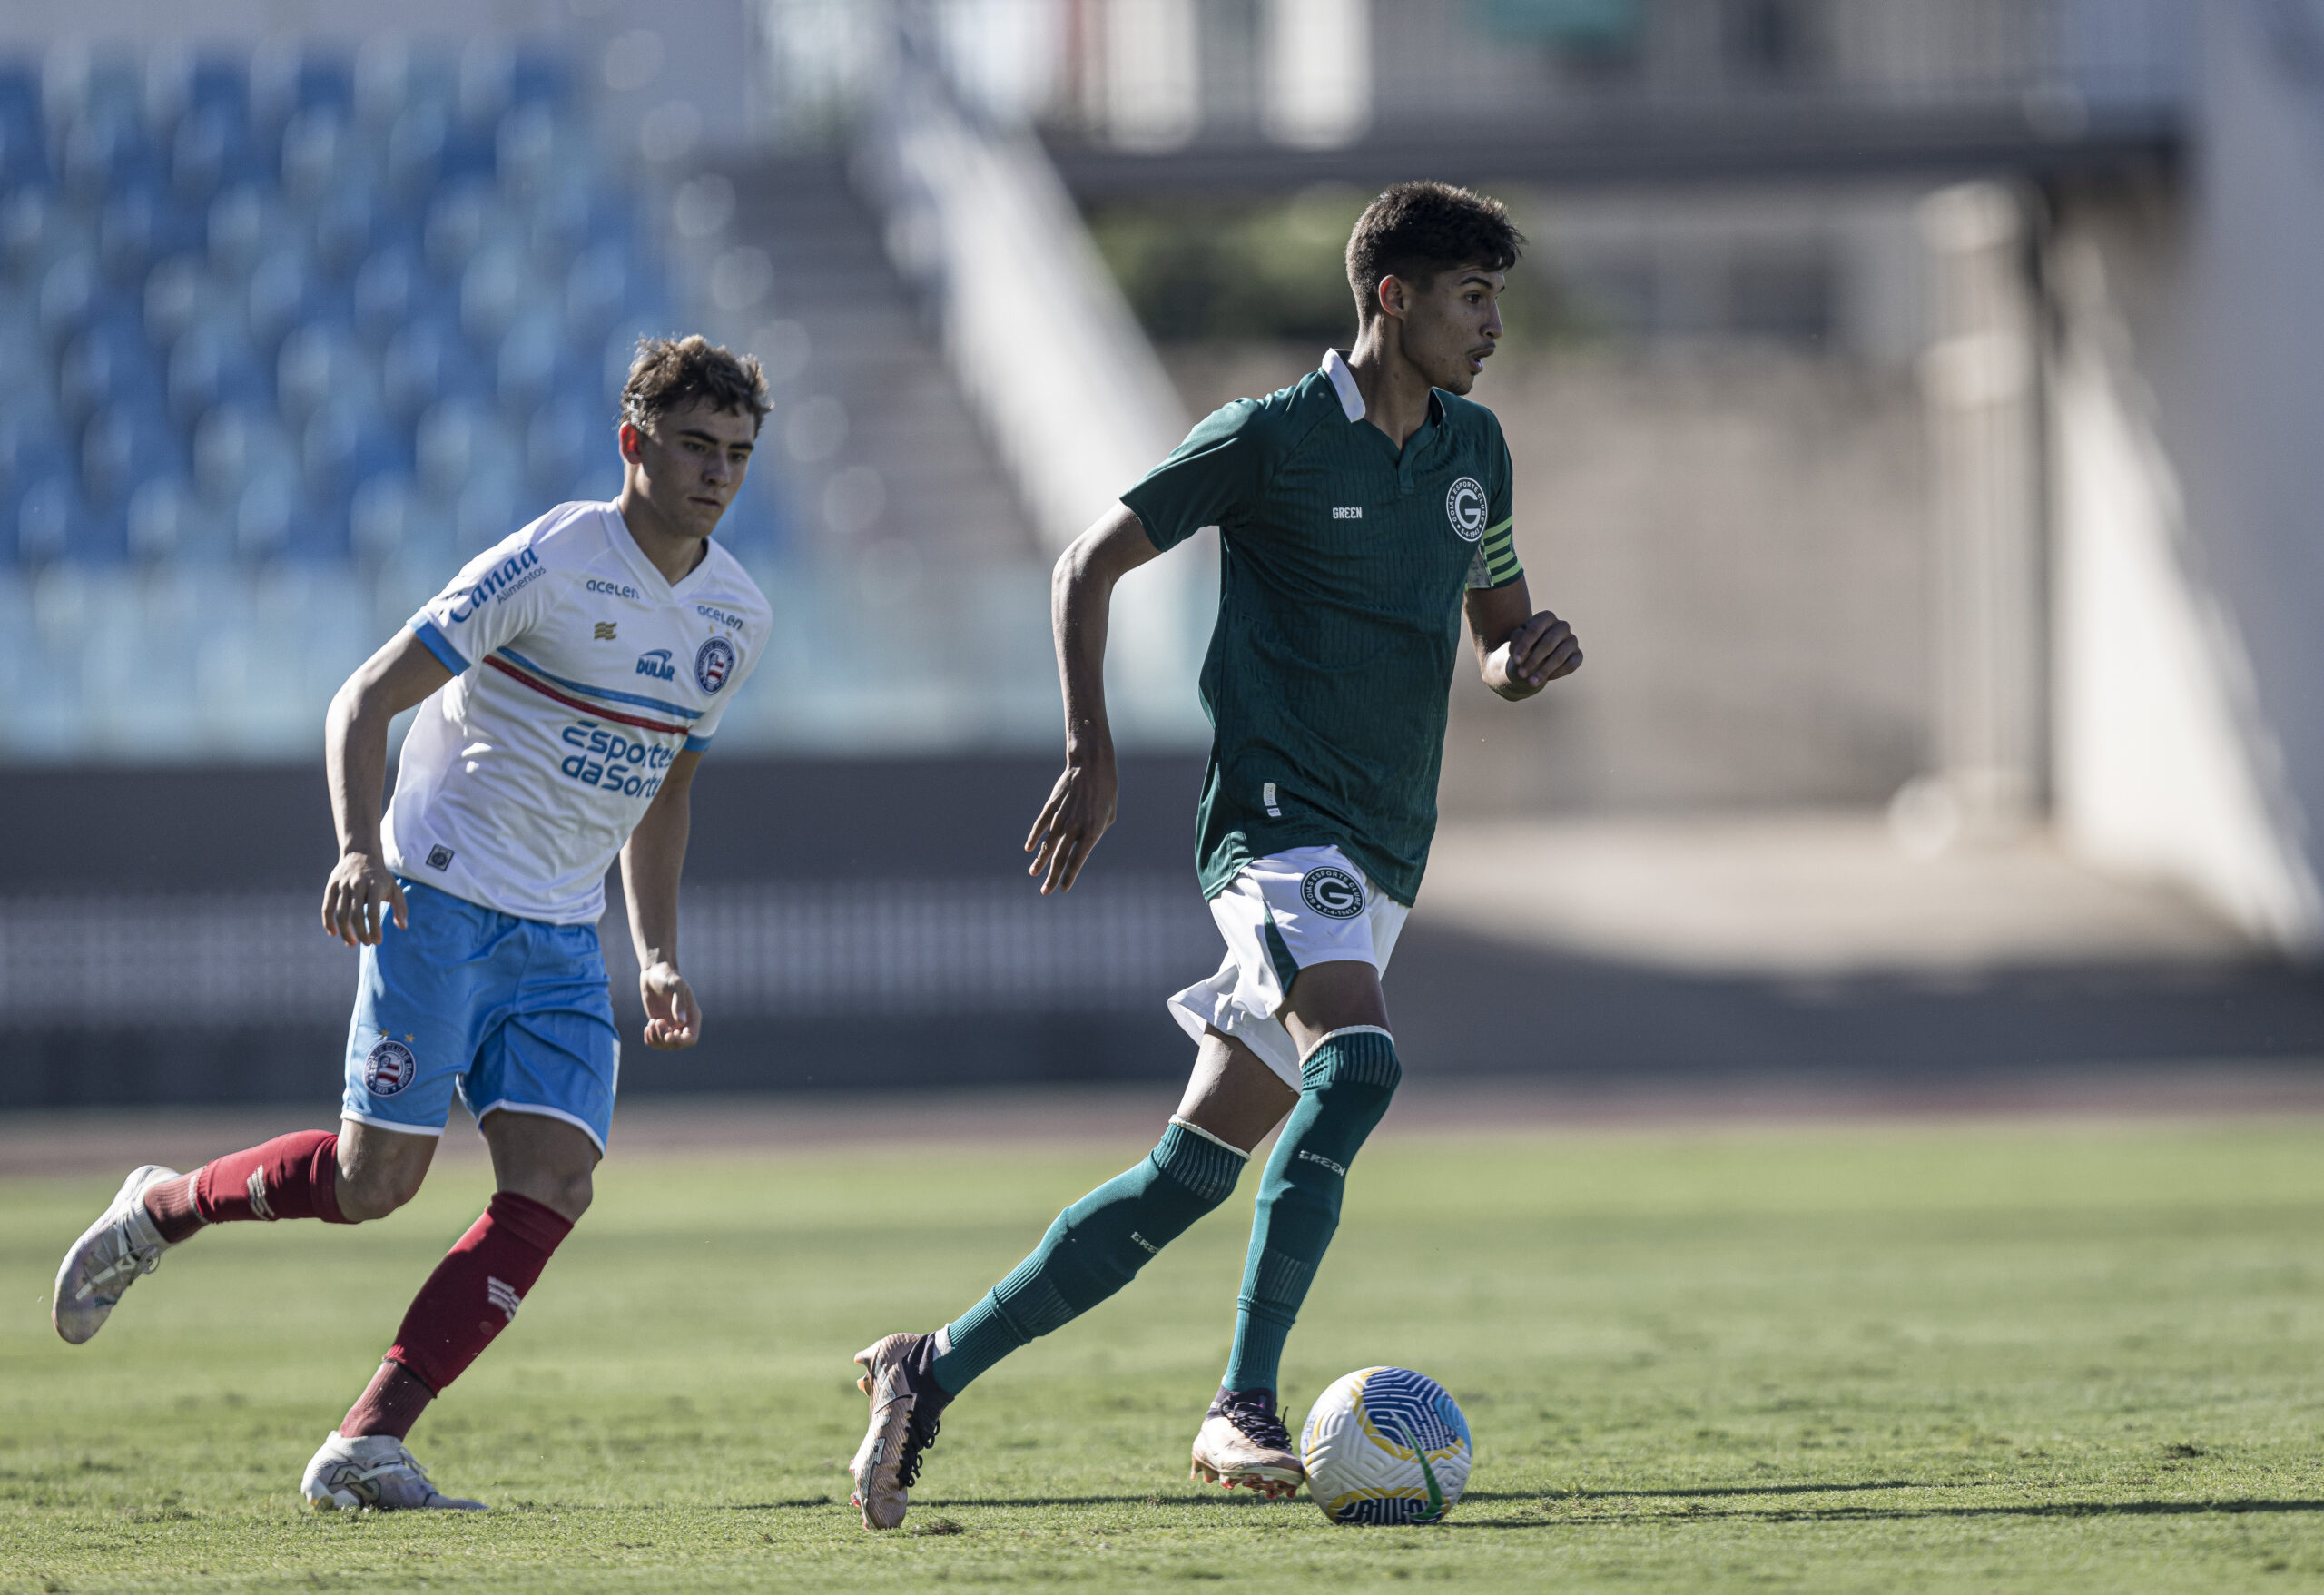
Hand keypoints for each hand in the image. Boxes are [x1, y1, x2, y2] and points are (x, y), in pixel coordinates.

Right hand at [321, 851, 407, 946]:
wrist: (360, 854)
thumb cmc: (380, 877)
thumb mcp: (394, 888)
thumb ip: (400, 907)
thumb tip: (403, 927)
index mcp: (375, 886)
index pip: (373, 912)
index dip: (374, 929)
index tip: (377, 942)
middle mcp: (357, 885)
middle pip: (355, 915)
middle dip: (360, 933)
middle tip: (366, 944)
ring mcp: (342, 885)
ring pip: (340, 913)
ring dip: (345, 932)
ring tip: (352, 943)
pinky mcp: (331, 886)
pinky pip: (326, 908)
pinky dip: (328, 923)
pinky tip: (333, 933)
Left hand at [640, 961, 700, 1049]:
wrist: (655, 973)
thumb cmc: (668, 977)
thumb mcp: (676, 986)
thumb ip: (679, 1003)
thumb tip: (680, 1021)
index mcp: (692, 1017)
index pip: (691, 1039)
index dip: (680, 1041)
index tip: (668, 1034)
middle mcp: (683, 1024)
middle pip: (677, 1045)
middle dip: (665, 1038)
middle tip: (658, 1021)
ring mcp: (670, 1026)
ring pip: (665, 1046)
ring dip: (656, 1038)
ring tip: (651, 1022)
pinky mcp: (658, 1026)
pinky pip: (654, 1042)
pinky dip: (650, 1039)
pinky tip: (648, 1025)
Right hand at [1025, 755, 1118, 894]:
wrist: (1091, 765)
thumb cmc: (1106, 791)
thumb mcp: (1108, 815)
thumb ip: (1095, 834)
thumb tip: (1081, 847)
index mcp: (1092, 831)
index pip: (1078, 861)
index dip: (1069, 877)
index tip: (1062, 890)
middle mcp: (1075, 827)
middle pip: (1060, 858)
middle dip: (1052, 877)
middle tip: (1045, 892)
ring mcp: (1061, 817)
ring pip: (1047, 845)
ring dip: (1040, 861)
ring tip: (1033, 873)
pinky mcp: (1051, 807)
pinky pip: (1040, 826)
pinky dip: (1034, 838)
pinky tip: (1029, 849)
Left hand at [1487, 610, 1581, 699]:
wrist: (1536, 653)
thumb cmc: (1525, 643)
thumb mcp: (1517, 639)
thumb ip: (1518, 639)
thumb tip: (1523, 651)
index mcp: (1546, 617)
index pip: (1535, 630)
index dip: (1525, 646)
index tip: (1515, 661)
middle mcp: (1562, 626)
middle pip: (1548, 643)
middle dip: (1534, 660)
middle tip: (1522, 674)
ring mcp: (1572, 640)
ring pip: (1560, 656)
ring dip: (1544, 670)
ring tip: (1531, 682)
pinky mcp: (1578, 654)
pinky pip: (1571, 665)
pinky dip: (1558, 673)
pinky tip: (1546, 679)